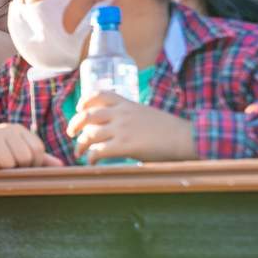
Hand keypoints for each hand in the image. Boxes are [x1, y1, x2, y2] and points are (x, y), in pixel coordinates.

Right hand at [0, 124, 64, 170]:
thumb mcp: (17, 154)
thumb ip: (39, 159)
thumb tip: (61, 166)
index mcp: (18, 130)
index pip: (37, 149)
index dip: (32, 164)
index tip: (21, 166)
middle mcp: (6, 129)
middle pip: (24, 157)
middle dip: (16, 167)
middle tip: (4, 166)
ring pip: (8, 163)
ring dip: (1, 169)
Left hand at [67, 93, 195, 162]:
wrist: (186, 137)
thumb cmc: (169, 129)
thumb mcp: (145, 114)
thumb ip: (128, 116)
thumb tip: (115, 127)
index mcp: (127, 104)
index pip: (100, 94)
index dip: (85, 100)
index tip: (80, 108)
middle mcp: (121, 114)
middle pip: (87, 115)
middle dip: (74, 124)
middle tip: (71, 134)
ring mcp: (122, 129)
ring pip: (89, 134)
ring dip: (79, 145)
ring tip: (78, 153)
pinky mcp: (125, 146)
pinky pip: (98, 151)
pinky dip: (91, 157)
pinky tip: (92, 162)